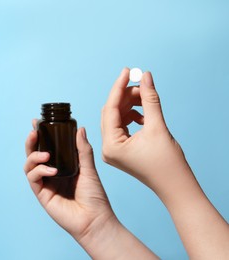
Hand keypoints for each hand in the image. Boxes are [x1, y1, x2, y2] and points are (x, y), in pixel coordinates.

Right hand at [24, 119, 156, 258]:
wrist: (95, 219)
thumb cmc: (94, 196)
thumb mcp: (89, 168)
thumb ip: (83, 149)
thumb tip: (80, 128)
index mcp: (61, 166)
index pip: (47, 147)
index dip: (40, 135)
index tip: (36, 122)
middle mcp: (51, 173)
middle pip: (33, 154)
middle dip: (31, 142)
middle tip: (33, 132)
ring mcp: (45, 184)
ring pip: (29, 165)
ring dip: (34, 156)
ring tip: (46, 154)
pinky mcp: (42, 194)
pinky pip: (33, 178)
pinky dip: (39, 170)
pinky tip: (51, 170)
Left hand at [101, 68, 228, 258]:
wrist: (175, 186)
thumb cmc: (167, 163)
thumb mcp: (157, 126)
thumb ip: (149, 99)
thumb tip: (146, 77)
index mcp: (111, 145)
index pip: (110, 109)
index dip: (119, 87)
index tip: (128, 70)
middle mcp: (107, 148)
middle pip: (111, 112)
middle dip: (126, 96)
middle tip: (142, 84)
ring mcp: (113, 150)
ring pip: (116, 118)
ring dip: (130, 105)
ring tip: (146, 100)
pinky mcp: (121, 150)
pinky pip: (121, 126)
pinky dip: (132, 116)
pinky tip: (145, 115)